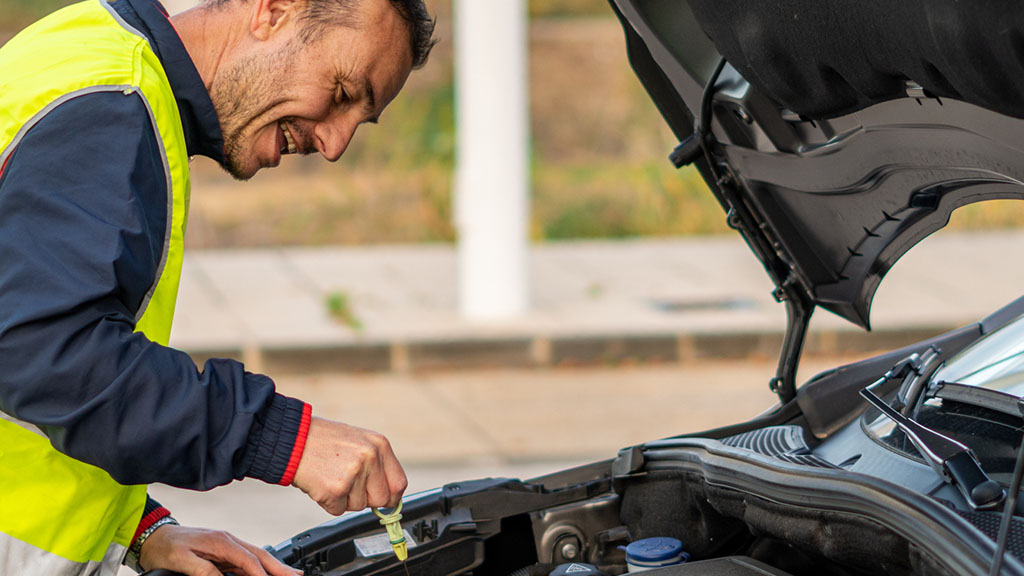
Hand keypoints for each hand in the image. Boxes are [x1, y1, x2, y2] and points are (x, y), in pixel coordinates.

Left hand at [138, 524, 300, 575]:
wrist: (151, 536)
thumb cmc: (165, 546)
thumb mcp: (182, 560)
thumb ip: (204, 570)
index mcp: (221, 542)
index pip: (249, 561)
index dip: (263, 575)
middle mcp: (227, 541)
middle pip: (260, 555)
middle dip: (280, 567)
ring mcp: (226, 546)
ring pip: (256, 557)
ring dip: (273, 567)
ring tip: (289, 575)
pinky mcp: (221, 552)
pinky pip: (245, 561)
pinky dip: (259, 567)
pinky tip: (265, 573)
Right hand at [291, 416, 407, 514]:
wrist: (293, 438)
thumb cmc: (323, 441)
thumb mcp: (359, 442)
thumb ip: (376, 464)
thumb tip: (389, 495)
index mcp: (379, 445)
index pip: (399, 483)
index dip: (391, 497)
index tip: (384, 500)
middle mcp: (370, 457)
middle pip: (381, 499)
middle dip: (365, 499)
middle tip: (348, 484)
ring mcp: (354, 473)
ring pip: (358, 506)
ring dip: (344, 499)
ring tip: (331, 476)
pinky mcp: (336, 489)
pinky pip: (338, 510)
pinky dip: (328, 502)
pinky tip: (321, 483)